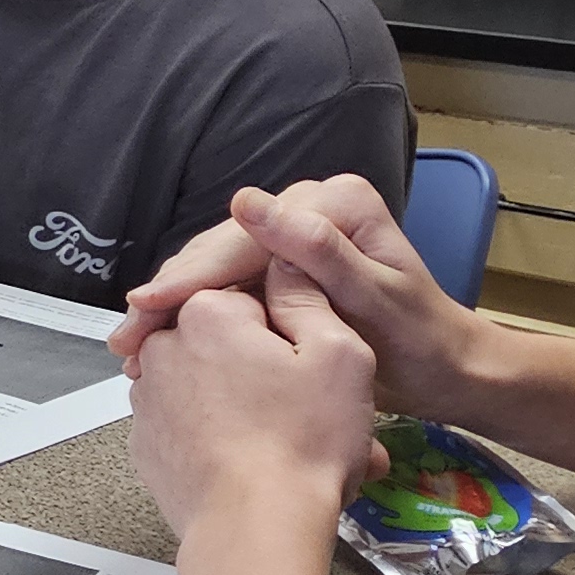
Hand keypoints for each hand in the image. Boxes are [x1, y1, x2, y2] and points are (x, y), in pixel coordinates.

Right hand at [111, 177, 488, 417]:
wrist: (447, 372)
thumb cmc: (421, 342)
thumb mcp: (373, 298)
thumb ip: (315, 251)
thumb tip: (249, 202)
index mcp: (333, 204)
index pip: (245, 239)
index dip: (193, 276)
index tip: (148, 306)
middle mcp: (310, 208)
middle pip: (222, 251)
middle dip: (171, 295)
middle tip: (126, 338)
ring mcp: (294, 236)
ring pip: (215, 269)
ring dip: (172, 308)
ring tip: (132, 346)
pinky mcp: (284, 266)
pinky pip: (228, 286)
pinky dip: (194, 316)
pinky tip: (162, 341)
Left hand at [128, 261, 387, 538]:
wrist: (255, 528)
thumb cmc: (302, 443)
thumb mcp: (338, 354)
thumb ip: (307, 297)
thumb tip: (283, 263)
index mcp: (206, 312)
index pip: (251, 295)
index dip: (292, 328)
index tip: (313, 360)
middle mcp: (163, 348)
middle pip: (226, 341)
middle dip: (267, 370)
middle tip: (311, 408)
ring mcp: (147, 399)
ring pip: (208, 385)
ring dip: (246, 406)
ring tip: (292, 443)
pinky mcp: (146, 444)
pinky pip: (189, 424)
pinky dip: (218, 436)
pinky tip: (255, 462)